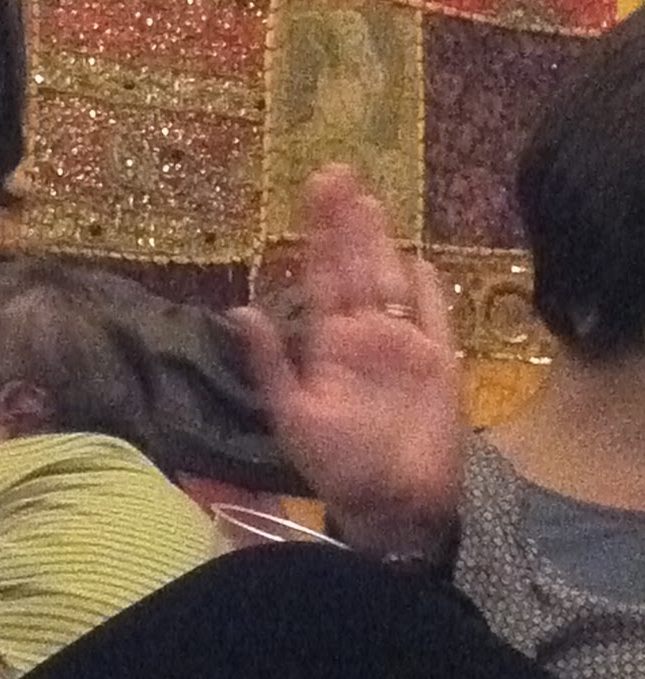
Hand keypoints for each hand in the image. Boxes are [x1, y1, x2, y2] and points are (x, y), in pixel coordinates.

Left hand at [231, 167, 463, 558]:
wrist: (393, 507)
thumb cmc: (339, 468)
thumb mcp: (293, 416)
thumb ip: (270, 363)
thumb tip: (239, 310)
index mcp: (327, 345)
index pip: (321, 276)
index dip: (317, 234)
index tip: (311, 190)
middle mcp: (364, 336)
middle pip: (356, 266)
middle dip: (346, 221)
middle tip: (335, 171)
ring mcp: (403, 346)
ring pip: (391, 281)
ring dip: (381, 243)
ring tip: (367, 200)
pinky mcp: (440, 364)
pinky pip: (434, 317)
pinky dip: (428, 291)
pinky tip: (419, 258)